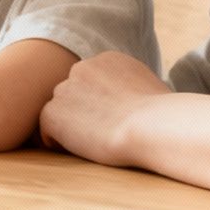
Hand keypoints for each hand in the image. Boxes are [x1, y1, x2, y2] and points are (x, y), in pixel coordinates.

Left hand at [38, 51, 171, 165]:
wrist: (152, 125)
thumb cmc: (163, 115)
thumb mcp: (151, 87)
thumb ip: (131, 88)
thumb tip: (133, 102)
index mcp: (107, 60)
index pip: (91, 80)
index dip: (98, 102)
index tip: (113, 119)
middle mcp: (81, 68)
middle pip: (72, 93)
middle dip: (82, 111)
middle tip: (100, 132)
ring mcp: (64, 89)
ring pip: (59, 110)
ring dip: (70, 125)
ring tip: (92, 142)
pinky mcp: (52, 113)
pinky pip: (46, 129)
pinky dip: (57, 141)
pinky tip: (79, 149)